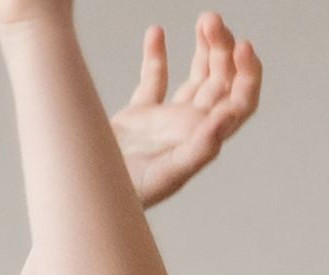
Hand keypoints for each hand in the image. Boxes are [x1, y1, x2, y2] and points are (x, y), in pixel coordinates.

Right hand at [109, 12, 259, 206]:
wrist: (80, 200)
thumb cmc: (125, 198)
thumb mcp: (166, 175)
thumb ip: (200, 148)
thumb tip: (230, 115)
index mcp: (203, 140)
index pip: (241, 101)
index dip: (248, 72)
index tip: (240, 44)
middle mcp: (189, 128)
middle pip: (221, 81)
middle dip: (222, 48)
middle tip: (210, 20)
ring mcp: (165, 122)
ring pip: (197, 77)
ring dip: (203, 48)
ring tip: (203, 20)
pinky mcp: (138, 118)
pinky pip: (153, 81)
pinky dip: (157, 56)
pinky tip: (156, 32)